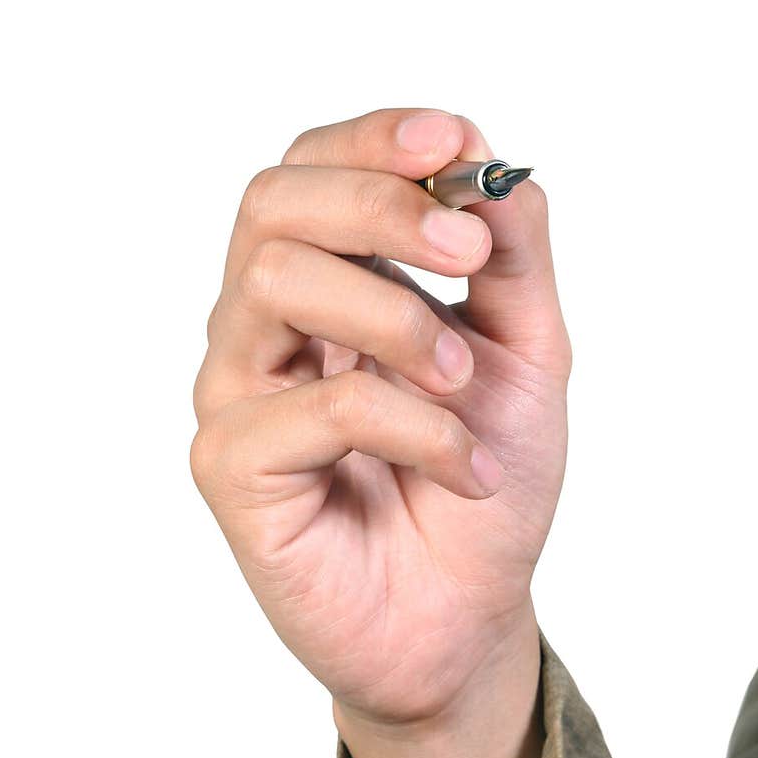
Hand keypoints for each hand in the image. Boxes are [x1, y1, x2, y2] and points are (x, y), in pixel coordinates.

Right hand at [190, 108, 571, 725]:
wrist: (467, 617)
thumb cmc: (482, 487)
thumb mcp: (526, 356)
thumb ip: (511, 259)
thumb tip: (494, 168)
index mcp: (326, 285)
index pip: (312, 170)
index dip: (375, 139)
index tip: (457, 144)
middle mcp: (264, 327)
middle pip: (273, 203)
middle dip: (383, 207)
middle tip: (467, 257)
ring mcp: (236, 393)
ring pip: (278, 282)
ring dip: (400, 321)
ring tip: (464, 386)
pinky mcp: (230, 467)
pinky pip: (316, 404)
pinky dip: (412, 427)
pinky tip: (460, 471)